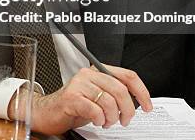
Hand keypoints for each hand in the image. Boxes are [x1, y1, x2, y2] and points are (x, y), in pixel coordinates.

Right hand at [28, 64, 152, 134]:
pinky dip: (99, 119)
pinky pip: (95, 110)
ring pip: (109, 101)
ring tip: (106, 121)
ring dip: (112, 117)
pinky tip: (96, 120)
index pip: (127, 76)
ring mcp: (79, 84)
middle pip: (120, 90)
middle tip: (124, 120)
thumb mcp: (97, 97)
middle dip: (127, 110)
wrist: (47, 112)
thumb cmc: (73, 106)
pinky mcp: (71, 97)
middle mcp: (88, 74)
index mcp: (97, 71)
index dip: (141, 92)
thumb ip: (113, 93)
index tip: (147, 105)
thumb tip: (137, 101)